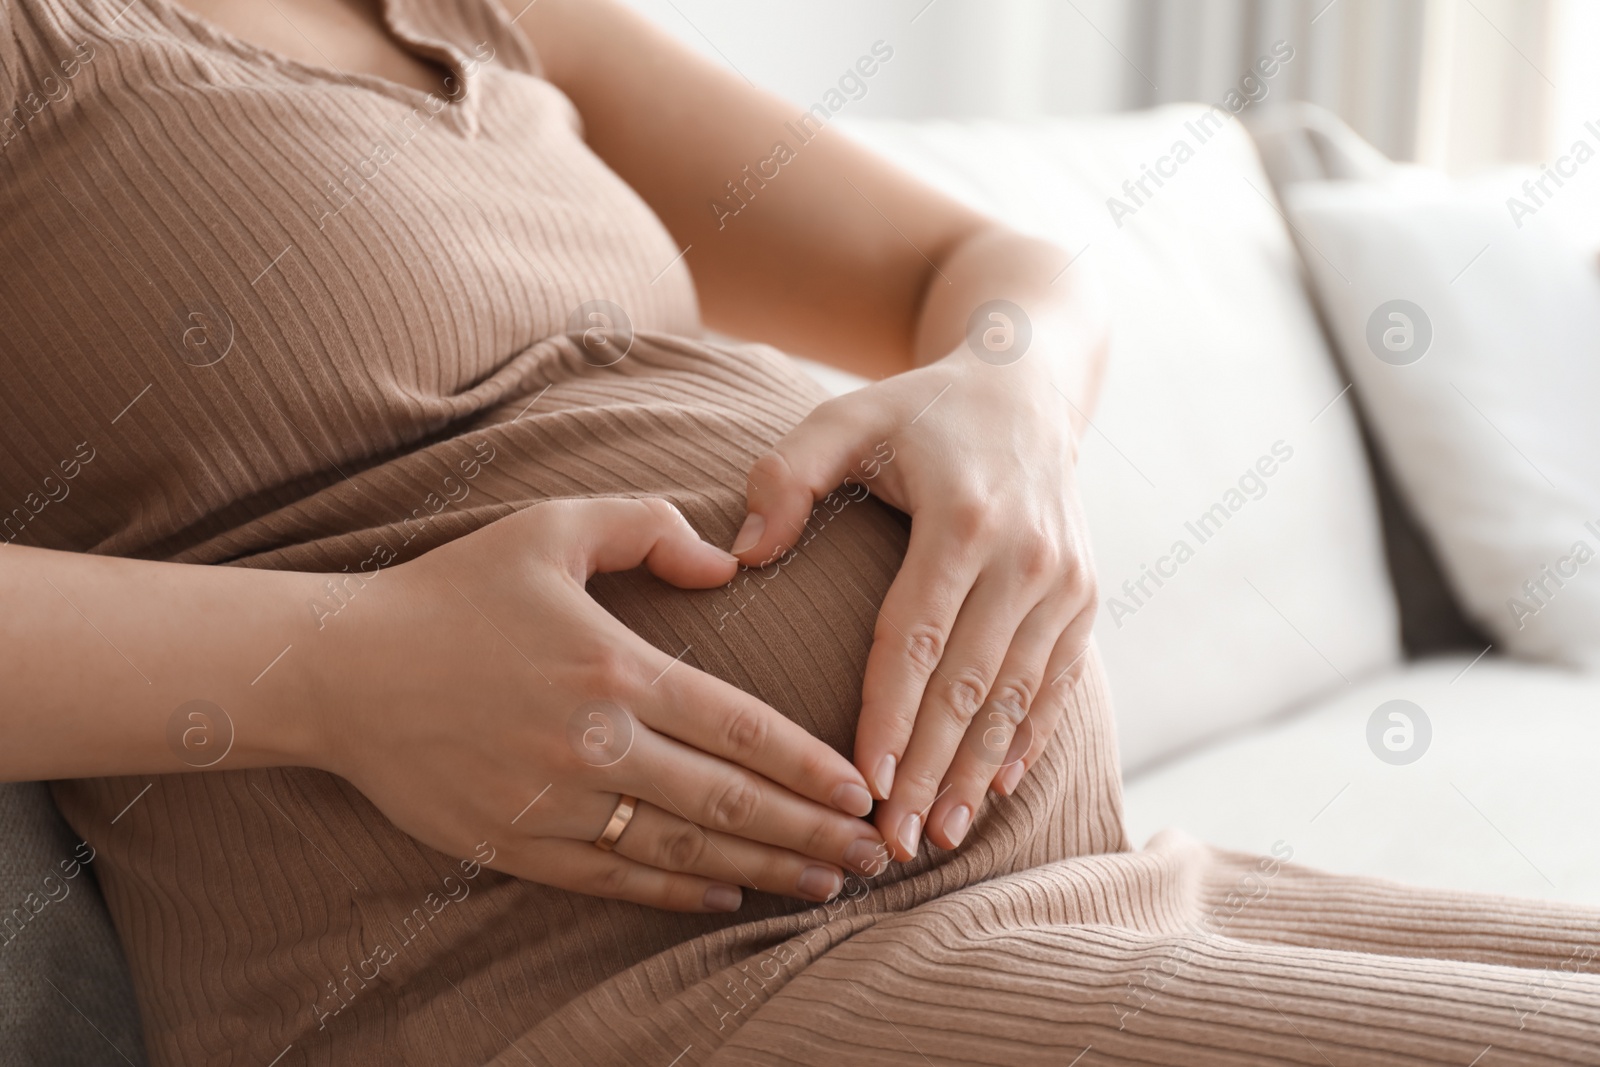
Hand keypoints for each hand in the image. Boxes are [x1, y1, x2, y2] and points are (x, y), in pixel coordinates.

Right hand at [313, 498, 884, 911]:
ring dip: (762, 870)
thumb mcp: (551, 526)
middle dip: (812, 832)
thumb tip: (727, 561)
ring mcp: (554, 804)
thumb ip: (649, 526)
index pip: (741, 727)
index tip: (862, 790)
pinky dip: (676, 891)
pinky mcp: (515, 843)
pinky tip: (724, 895)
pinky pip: (614, 879)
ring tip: (822, 883)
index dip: (811, 765)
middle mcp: (595, 744)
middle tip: (873, 853)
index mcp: (615, 667)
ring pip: (683, 850)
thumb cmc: (453, 590)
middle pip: (730, 801)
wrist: (342, 669)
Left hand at [730, 351, 1096, 861]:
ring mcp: (1066, 582)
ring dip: (978, 772)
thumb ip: (785, 473)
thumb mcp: (845, 415)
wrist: (1028, 390)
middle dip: (930, 771)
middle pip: (967, 684)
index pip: (915, 637)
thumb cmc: (919, 411)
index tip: (865, 786)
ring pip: (1015, 697)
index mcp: (963, 518)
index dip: (890, 717)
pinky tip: (995, 790)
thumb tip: (741, 554)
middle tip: (894, 842)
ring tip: (942, 835)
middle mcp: (1026, 555)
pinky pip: (1055, 683)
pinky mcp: (1086, 597)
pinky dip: (1026, 739)